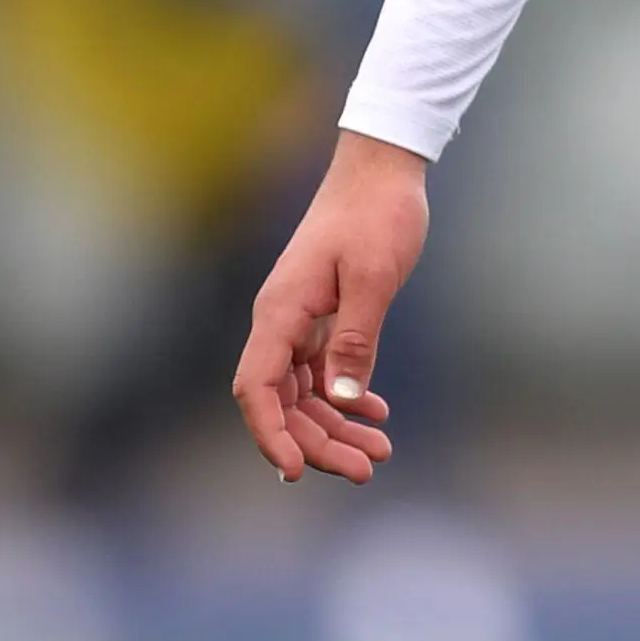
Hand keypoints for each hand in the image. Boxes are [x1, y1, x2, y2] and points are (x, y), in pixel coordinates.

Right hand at [232, 131, 429, 483]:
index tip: (297, 471)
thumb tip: (341, 400)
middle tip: (366, 469)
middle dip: (319, 442)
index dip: (271, 434)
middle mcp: (281, 321)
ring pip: (306, 392)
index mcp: (280, 312)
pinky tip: (377, 413)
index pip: (257, 389)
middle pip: (283, 402)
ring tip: (380, 450)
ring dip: (337, 425)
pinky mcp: (322, 316)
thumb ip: (356, 340)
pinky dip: (347, 397)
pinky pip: (324, 372)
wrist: (382, 169)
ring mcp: (300, 320)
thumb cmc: (376, 214)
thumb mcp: (373, 278)